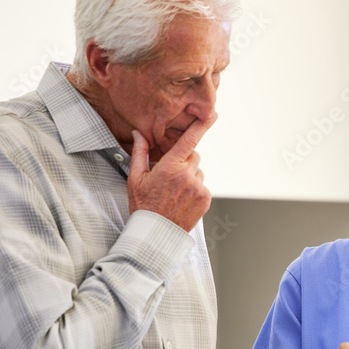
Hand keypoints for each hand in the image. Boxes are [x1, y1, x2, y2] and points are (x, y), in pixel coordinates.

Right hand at [127, 114, 215, 230]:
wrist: (156, 234)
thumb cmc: (143, 206)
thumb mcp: (136, 179)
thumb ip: (140, 153)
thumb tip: (139, 134)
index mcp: (170, 168)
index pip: (189, 140)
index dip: (201, 125)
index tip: (211, 114)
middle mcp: (187, 176)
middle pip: (193, 155)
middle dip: (183, 161)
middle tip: (170, 176)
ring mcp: (199, 188)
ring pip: (198, 171)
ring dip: (190, 176)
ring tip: (175, 192)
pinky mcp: (206, 199)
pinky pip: (203, 186)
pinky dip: (195, 189)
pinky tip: (182, 199)